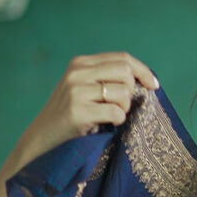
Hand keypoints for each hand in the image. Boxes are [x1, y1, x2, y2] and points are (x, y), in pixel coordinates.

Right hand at [16, 51, 159, 159]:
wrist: (42, 138)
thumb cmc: (70, 117)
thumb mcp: (83, 89)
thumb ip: (104, 79)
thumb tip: (142, 80)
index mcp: (81, 63)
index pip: (122, 58)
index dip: (142, 70)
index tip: (154, 85)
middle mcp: (78, 73)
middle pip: (125, 72)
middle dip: (131, 92)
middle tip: (123, 107)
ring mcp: (76, 91)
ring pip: (122, 92)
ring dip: (124, 109)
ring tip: (111, 117)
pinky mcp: (77, 111)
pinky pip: (115, 112)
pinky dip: (118, 120)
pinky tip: (108, 124)